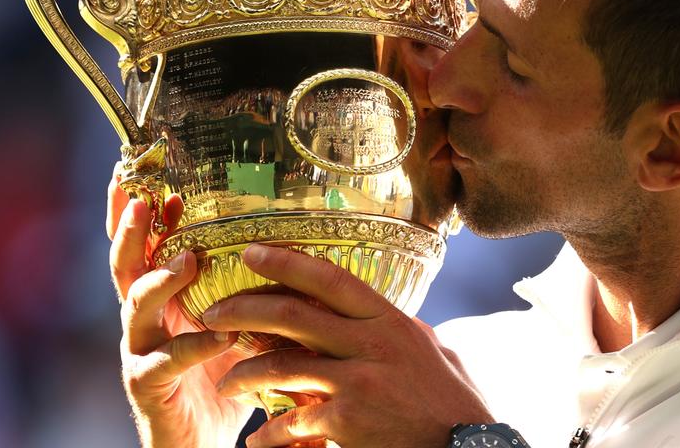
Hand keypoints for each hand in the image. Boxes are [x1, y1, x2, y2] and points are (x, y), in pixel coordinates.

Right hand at [107, 172, 252, 447]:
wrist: (198, 443)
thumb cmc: (217, 380)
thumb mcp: (233, 326)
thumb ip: (245, 293)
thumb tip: (284, 249)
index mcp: (160, 301)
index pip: (146, 248)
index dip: (146, 216)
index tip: (162, 182)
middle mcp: (142, 320)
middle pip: (125, 265)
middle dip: (131, 231)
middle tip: (146, 201)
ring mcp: (140, 352)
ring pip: (135, 306)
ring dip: (160, 279)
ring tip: (186, 260)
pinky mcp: (148, 386)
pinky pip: (166, 360)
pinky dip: (195, 345)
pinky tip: (221, 334)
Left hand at [203, 244, 493, 447]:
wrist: (466, 446)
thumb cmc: (450, 402)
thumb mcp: (430, 351)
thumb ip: (397, 330)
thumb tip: (376, 313)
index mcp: (389, 320)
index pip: (331, 279)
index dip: (287, 262)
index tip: (251, 251)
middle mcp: (371, 343)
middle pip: (293, 316)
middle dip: (245, 309)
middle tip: (213, 314)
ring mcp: (358, 380)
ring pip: (282, 365)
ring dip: (245, 373)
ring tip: (227, 383)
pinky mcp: (348, 419)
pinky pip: (292, 420)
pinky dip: (269, 433)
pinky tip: (257, 439)